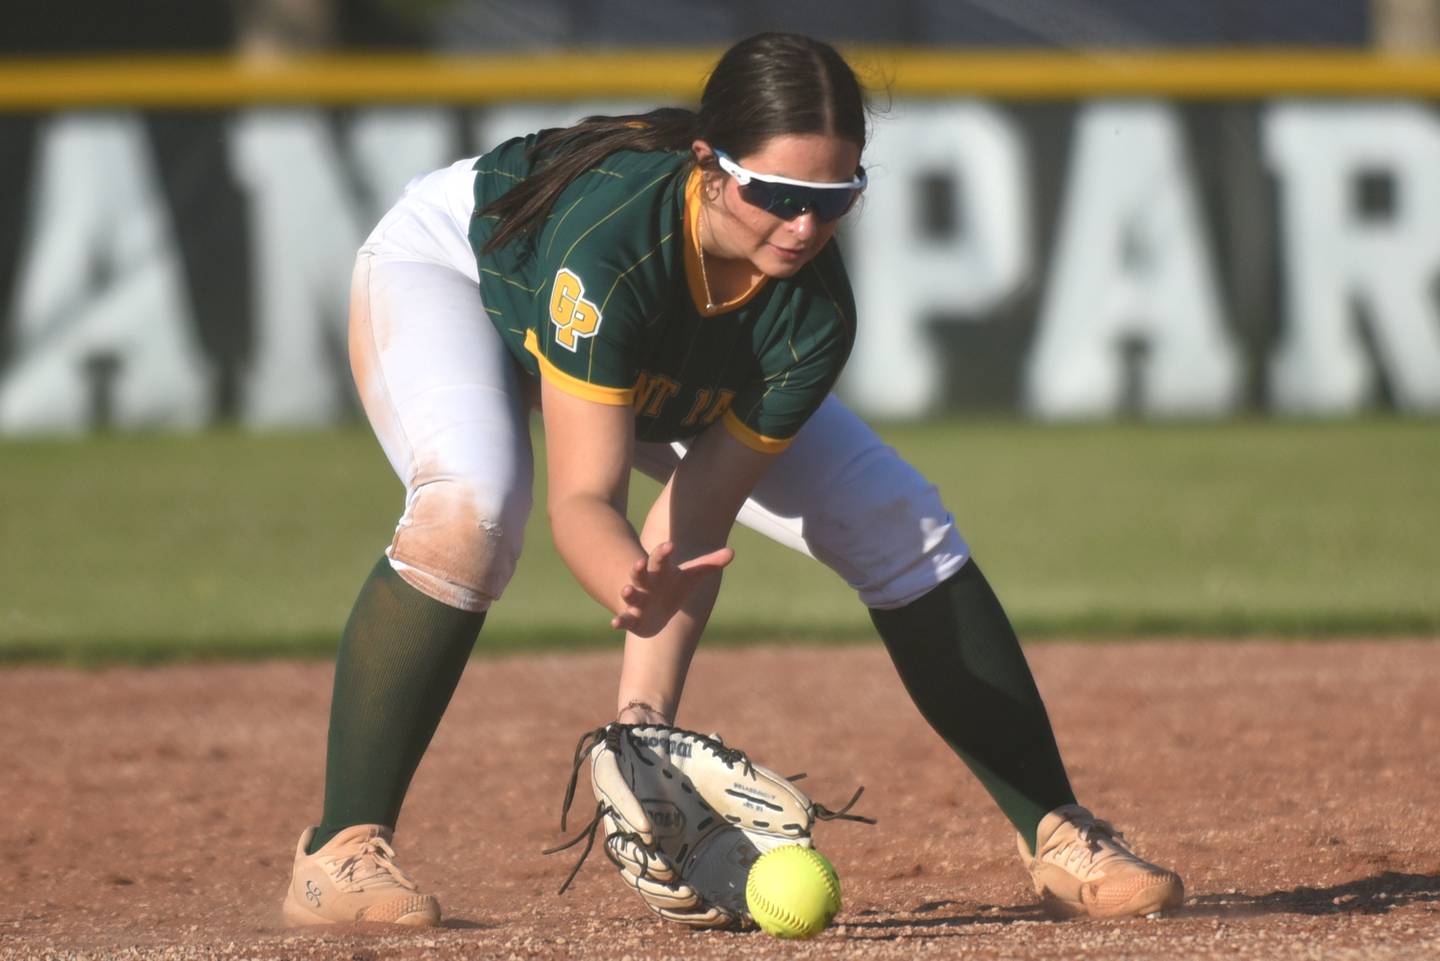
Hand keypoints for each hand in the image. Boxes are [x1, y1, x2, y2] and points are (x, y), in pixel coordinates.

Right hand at [610, 541, 733, 637]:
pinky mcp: (632, 618)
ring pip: (631, 595)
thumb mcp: (691, 576)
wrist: (655, 610)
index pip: (660, 558)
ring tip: (626, 590)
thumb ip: (709, 564)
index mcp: (659, 571)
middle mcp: (645, 584)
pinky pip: (625, 619)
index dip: (664, 552)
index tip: (670, 545)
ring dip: (628, 593)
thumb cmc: (673, 587)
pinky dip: (620, 621)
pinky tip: (614, 624)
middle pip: (640, 574)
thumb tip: (732, 552)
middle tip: (639, 563)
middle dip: (638, 569)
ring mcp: (638, 600)